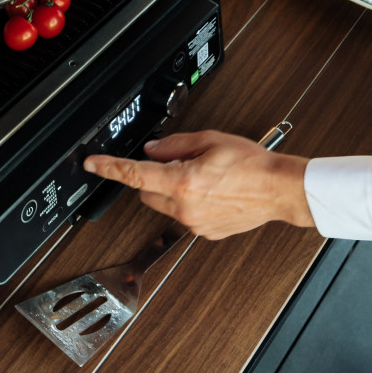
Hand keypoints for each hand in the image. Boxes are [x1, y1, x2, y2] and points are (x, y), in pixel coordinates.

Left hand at [83, 129, 314, 239]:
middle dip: (151, 176)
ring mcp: (194, 223)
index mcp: (182, 182)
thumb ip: (175, 144)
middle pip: (145, 192)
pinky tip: (209, 191)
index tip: (92, 164)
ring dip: (169, 190)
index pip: (134, 174)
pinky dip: (186, 202)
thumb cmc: (252, 165)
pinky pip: (182, 215)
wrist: (279, 190)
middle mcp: (184, 207)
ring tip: (199, 177)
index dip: (109, 168)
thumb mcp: (210, 140)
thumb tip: (153, 149)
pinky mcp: (204, 232)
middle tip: (176, 163)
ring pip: (163, 205)